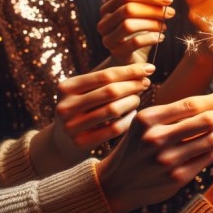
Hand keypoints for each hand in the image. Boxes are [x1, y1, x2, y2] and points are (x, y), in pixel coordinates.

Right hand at [29, 63, 153, 174]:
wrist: (63, 142)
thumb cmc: (83, 110)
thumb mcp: (85, 92)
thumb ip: (107, 81)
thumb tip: (144, 70)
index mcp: (66, 87)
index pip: (105, 75)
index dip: (131, 71)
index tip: (150, 68)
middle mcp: (65, 106)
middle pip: (111, 91)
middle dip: (133, 85)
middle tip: (147, 83)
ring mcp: (71, 127)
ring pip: (113, 110)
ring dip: (132, 102)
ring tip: (138, 98)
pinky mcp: (80, 143)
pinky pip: (115, 129)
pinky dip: (129, 120)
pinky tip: (134, 115)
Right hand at [97, 0, 174, 64]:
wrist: (132, 59)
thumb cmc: (139, 34)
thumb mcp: (141, 17)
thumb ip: (149, 6)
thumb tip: (166, 0)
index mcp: (108, 9)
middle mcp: (104, 23)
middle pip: (128, 9)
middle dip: (152, 10)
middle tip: (170, 13)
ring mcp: (108, 39)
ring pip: (129, 25)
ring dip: (151, 24)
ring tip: (164, 26)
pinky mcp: (117, 52)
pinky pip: (135, 42)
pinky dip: (151, 38)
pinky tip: (160, 38)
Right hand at [97, 92, 212, 212]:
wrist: (116, 183)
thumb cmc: (137, 146)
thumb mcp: (144, 123)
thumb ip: (173, 113)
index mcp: (148, 119)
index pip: (192, 104)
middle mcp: (156, 138)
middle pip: (206, 121)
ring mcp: (167, 160)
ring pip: (211, 140)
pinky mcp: (177, 178)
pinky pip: (207, 157)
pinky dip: (211, 150)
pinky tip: (205, 147)